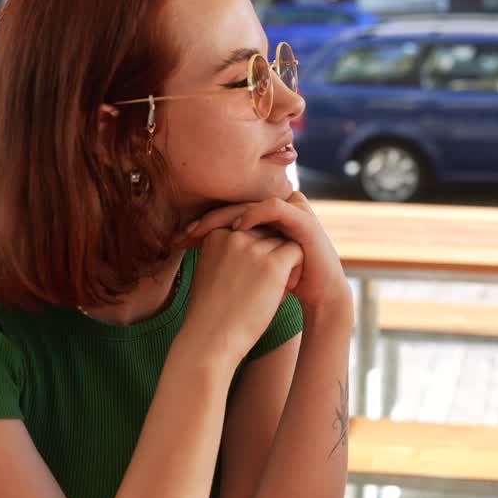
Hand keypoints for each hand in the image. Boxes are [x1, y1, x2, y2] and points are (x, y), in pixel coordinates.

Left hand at [182, 192, 349, 309]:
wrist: (319, 294)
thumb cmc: (283, 285)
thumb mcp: (251, 270)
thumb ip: (229, 257)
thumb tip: (191, 256)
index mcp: (264, 221)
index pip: (228, 215)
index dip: (203, 224)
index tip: (177, 240)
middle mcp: (277, 211)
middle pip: (236, 207)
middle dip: (208, 220)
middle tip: (184, 232)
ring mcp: (291, 211)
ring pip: (251, 203)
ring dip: (227, 215)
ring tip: (204, 229)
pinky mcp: (302, 218)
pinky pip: (274, 207)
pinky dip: (254, 214)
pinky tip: (238, 228)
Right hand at [186, 223, 302, 355]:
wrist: (211, 339)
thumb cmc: (213, 312)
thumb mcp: (213, 271)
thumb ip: (230, 251)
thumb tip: (260, 240)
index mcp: (217, 234)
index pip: (250, 228)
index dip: (255, 252)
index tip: (246, 278)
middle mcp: (233, 235)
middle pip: (268, 233)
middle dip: (271, 255)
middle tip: (262, 286)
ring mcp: (252, 248)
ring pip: (284, 241)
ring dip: (284, 264)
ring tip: (272, 290)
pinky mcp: (272, 264)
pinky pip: (296, 253)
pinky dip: (296, 270)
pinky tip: (284, 291)